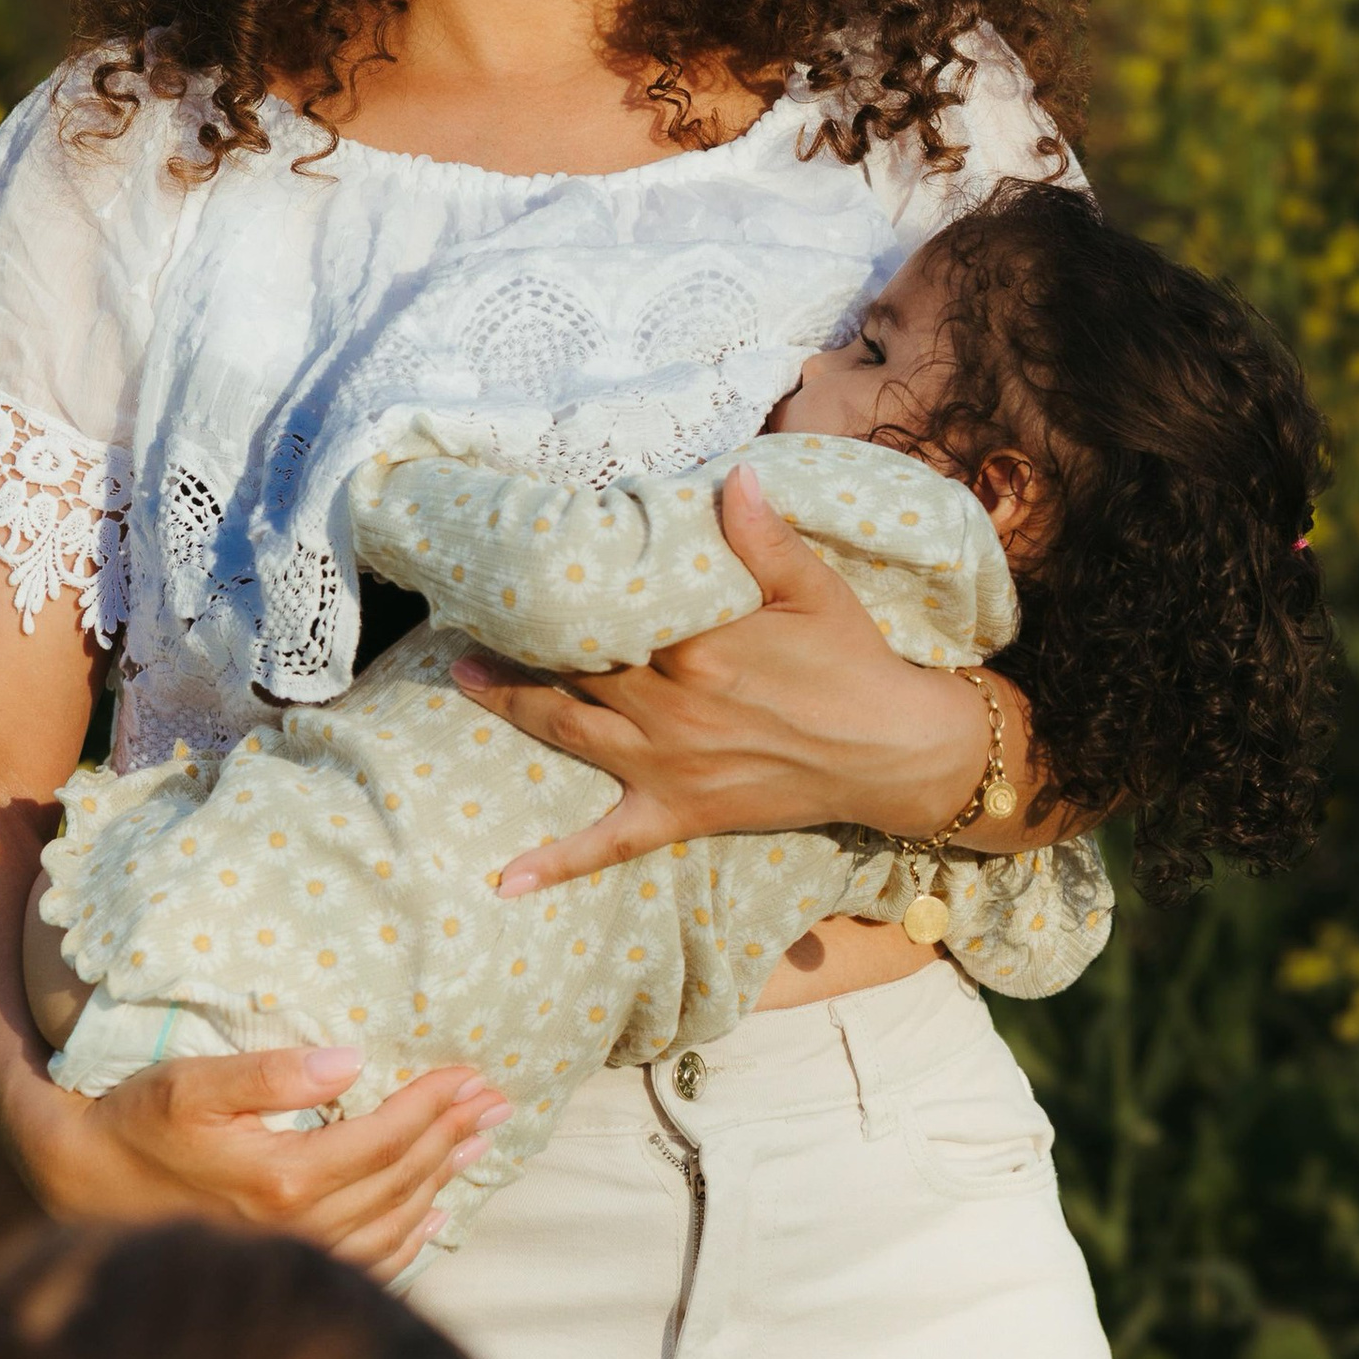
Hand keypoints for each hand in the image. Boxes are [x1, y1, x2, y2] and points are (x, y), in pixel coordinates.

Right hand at [22, 1047, 509, 1280]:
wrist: (78, 1191)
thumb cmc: (133, 1124)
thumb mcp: (191, 1082)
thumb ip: (271, 1072)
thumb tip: (352, 1060)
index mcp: (284, 1177)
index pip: (386, 1136)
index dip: (434, 1103)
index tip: (472, 1073)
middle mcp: (299, 1229)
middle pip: (401, 1179)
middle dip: (453, 1135)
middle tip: (496, 1100)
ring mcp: (293, 1259)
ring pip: (393, 1223)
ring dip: (441, 1180)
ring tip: (478, 1144)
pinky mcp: (281, 1272)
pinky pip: (367, 1265)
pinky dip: (410, 1238)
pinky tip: (431, 1214)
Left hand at [452, 458, 1001, 897]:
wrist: (893, 750)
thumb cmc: (853, 661)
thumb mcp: (813, 589)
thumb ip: (763, 537)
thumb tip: (731, 477)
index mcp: (695, 645)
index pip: (607, 608)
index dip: (561, 585)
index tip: (518, 559)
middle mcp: (669, 705)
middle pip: (575, 664)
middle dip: (519, 636)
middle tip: (468, 605)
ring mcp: (667, 763)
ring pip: (569, 730)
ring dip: (513, 704)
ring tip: (464, 675)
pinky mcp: (679, 811)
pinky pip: (609, 843)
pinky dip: (557, 861)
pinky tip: (508, 881)